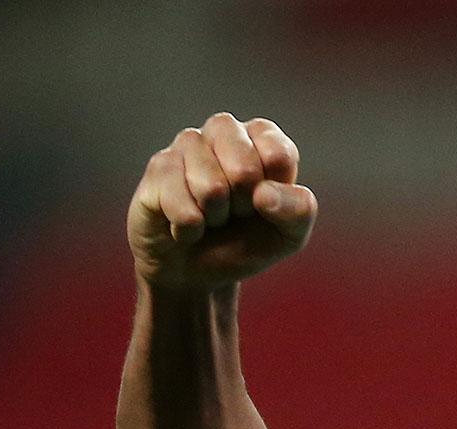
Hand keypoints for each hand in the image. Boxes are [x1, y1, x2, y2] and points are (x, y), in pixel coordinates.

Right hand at [127, 114, 315, 291]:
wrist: (197, 270)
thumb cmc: (246, 243)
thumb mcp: (288, 235)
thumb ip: (299, 211)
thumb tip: (264, 194)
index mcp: (263, 139)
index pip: (278, 155)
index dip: (274, 195)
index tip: (264, 205)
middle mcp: (224, 131)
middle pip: (243, 170)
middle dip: (242, 207)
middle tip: (235, 213)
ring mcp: (187, 144)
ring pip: (210, 188)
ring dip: (214, 218)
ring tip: (210, 217)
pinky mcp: (158, 166)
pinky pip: (181, 205)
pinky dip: (189, 229)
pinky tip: (186, 224)